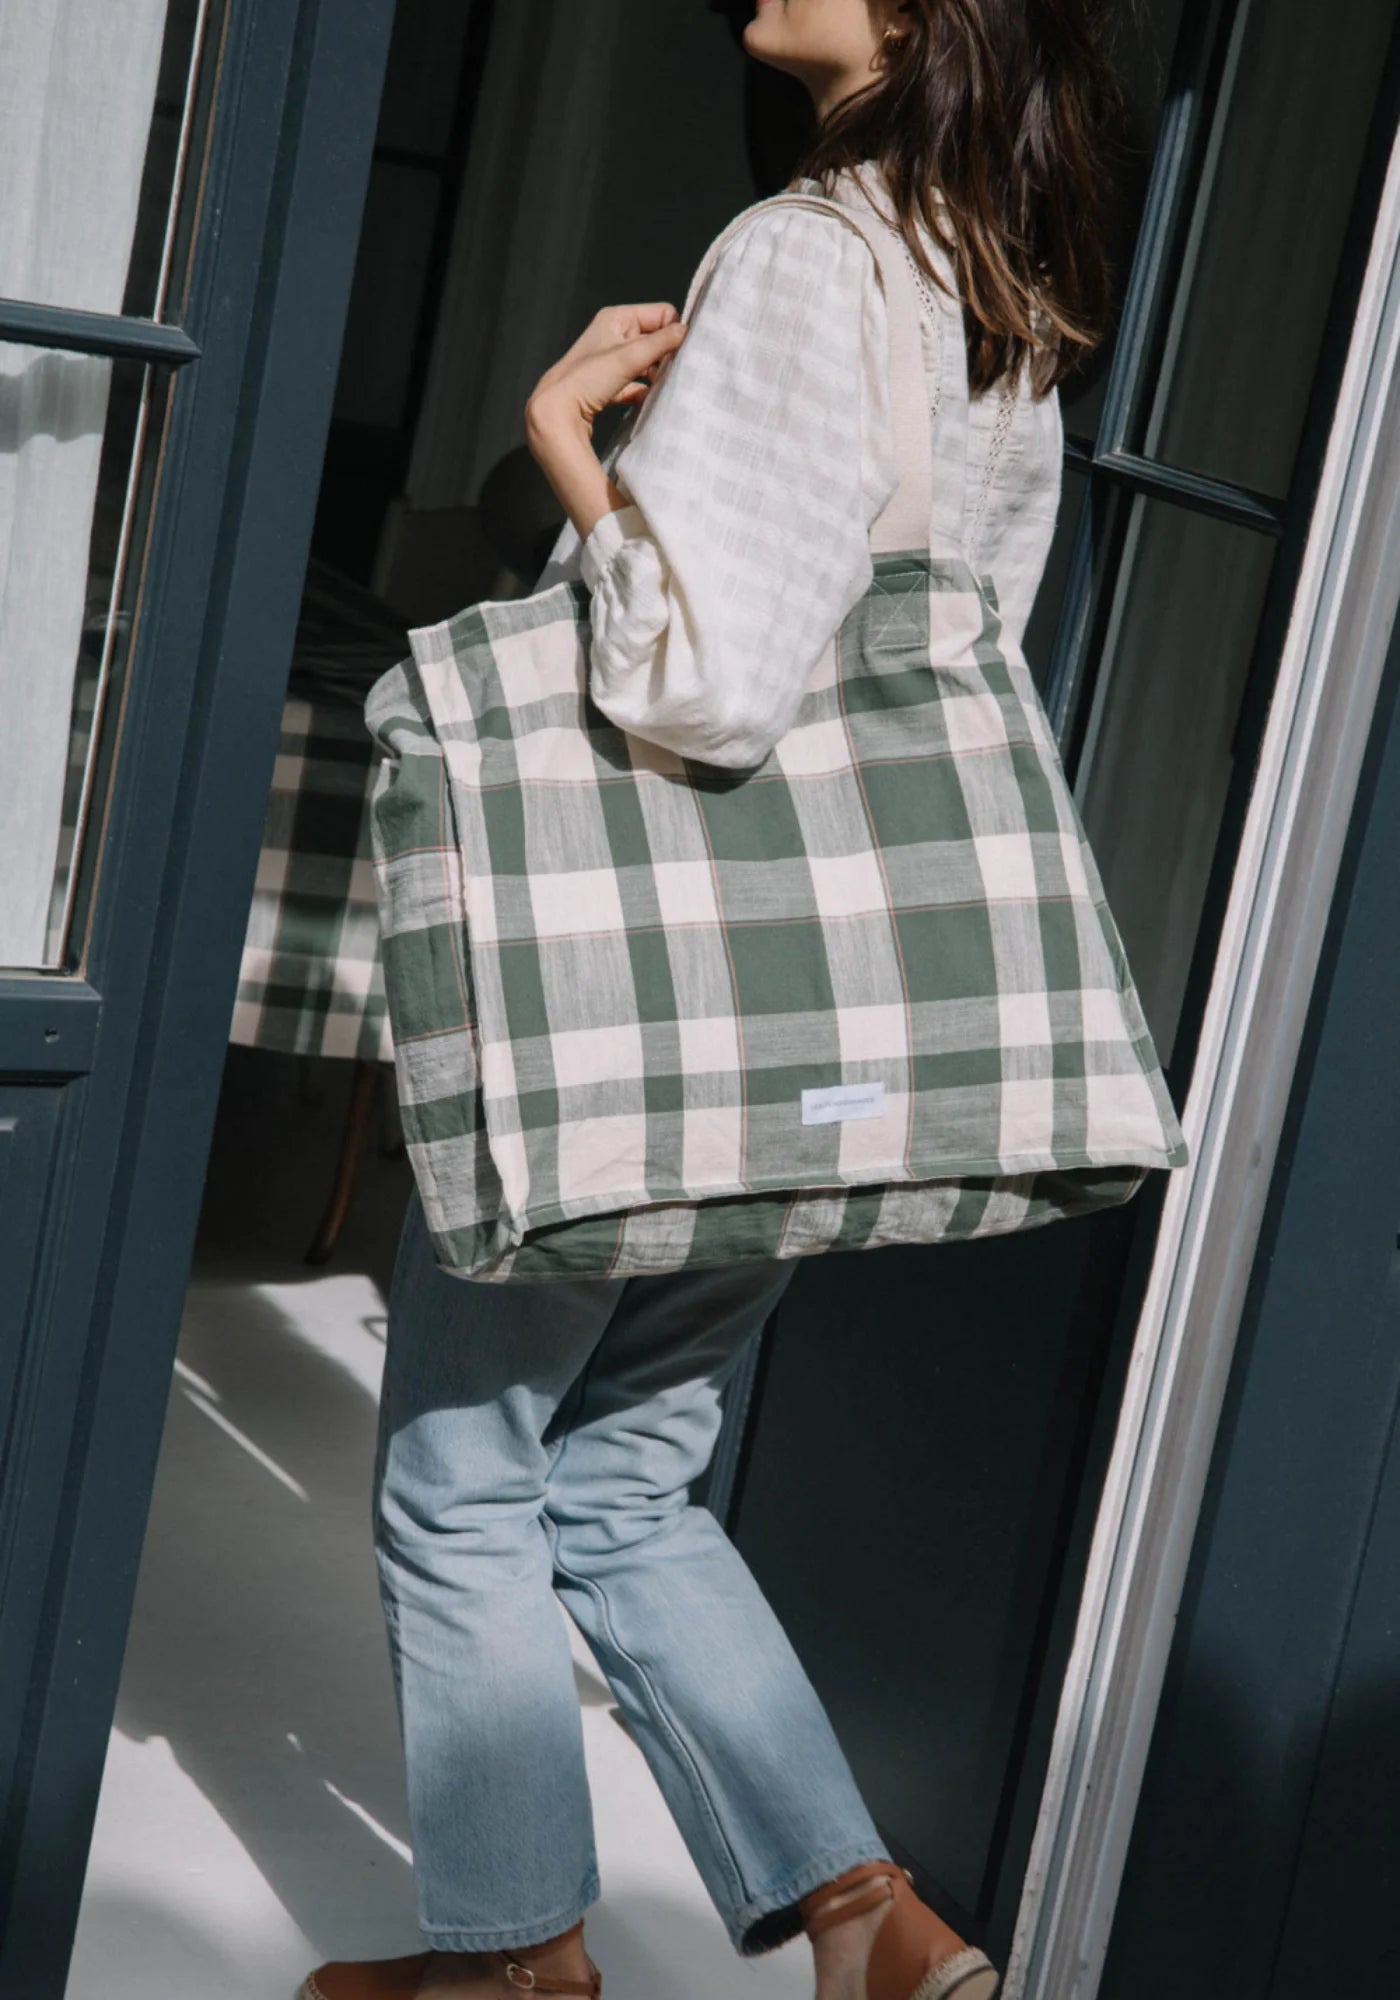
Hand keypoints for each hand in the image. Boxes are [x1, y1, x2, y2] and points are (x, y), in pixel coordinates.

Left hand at [525, 303, 686, 444]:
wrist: (556, 413)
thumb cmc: (586, 379)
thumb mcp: (629, 356)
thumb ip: (662, 342)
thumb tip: (688, 331)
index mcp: (616, 318)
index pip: (661, 313)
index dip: (674, 331)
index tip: (684, 351)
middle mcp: (613, 334)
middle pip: (655, 338)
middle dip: (668, 355)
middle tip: (676, 372)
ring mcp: (611, 361)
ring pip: (647, 362)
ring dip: (658, 375)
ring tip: (664, 388)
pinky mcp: (608, 385)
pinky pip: (636, 384)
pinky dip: (644, 392)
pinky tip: (649, 402)